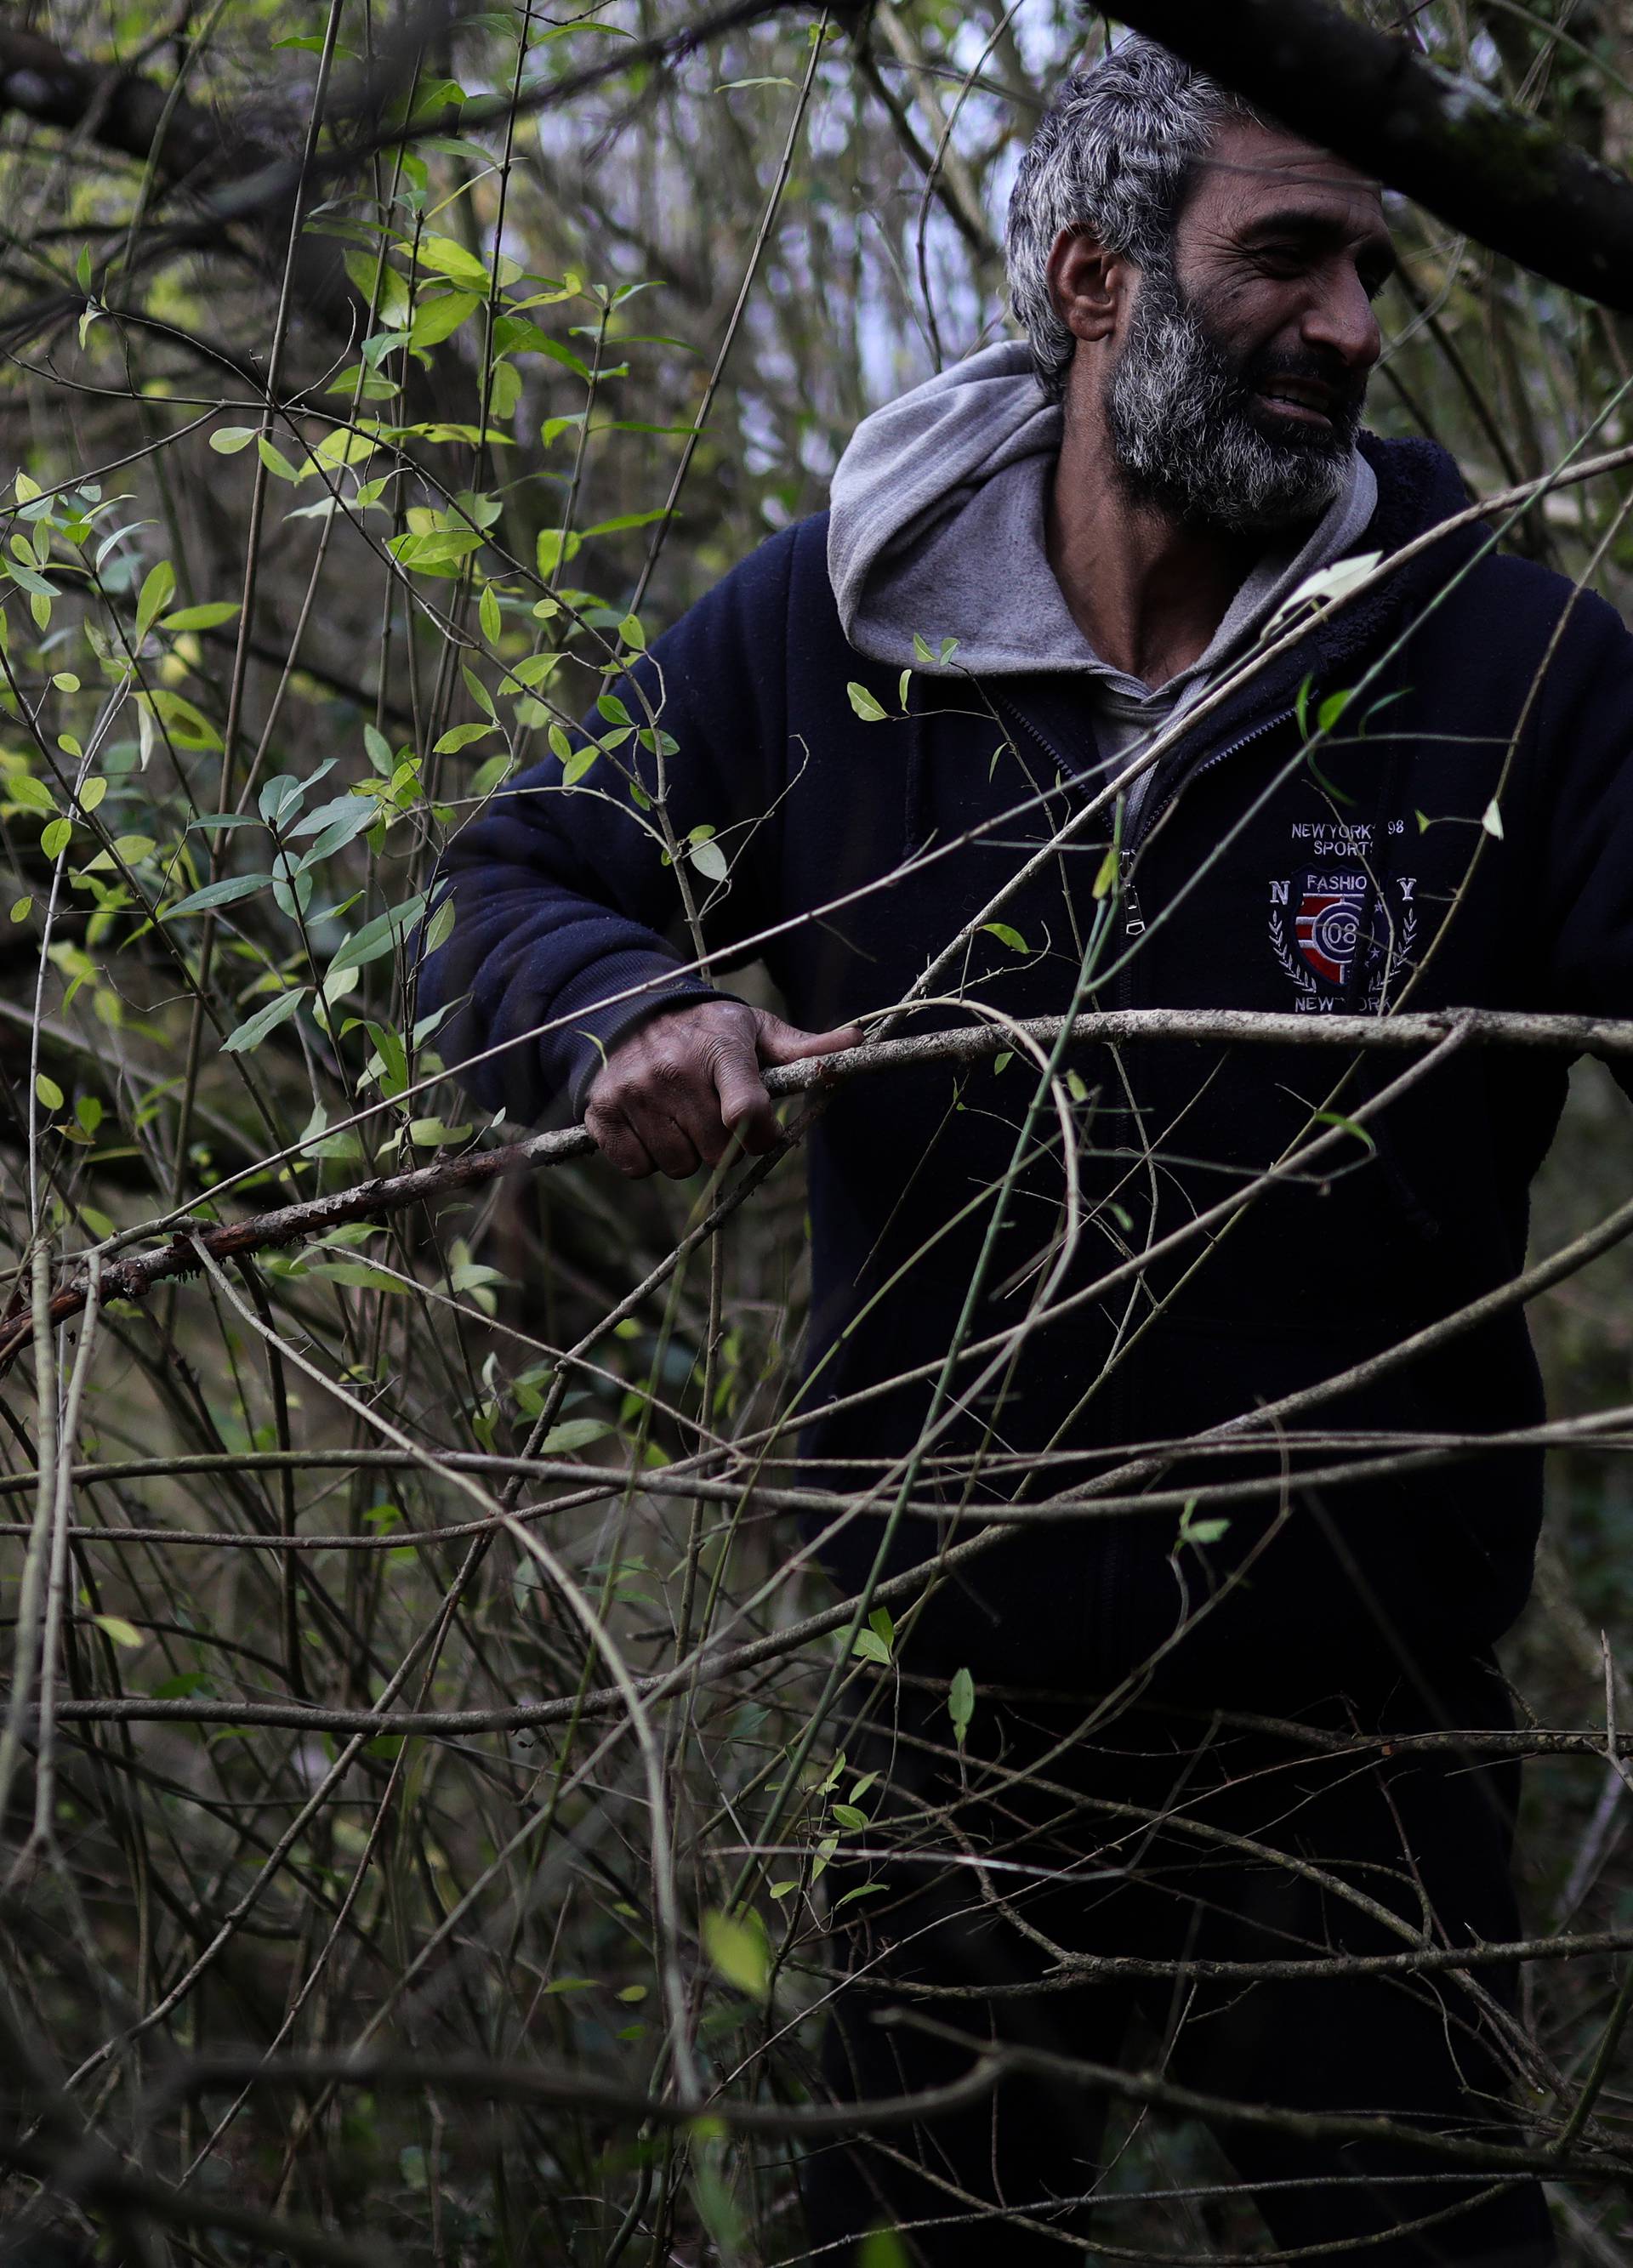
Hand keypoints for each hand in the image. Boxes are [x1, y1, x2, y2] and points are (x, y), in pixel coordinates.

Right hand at [584, 1000, 860, 1178]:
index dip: (763, 1136)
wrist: (625, 1013)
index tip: (765, 1131)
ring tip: (681, 1118)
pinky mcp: (602, 1113)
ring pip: (678, 1165)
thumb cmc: (706, 1029)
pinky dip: (647, 1159)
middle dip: (724, 1144)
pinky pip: (637, 1168)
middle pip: (717, 1150)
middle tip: (715, 1115)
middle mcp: (672, 1070)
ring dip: (686, 1154)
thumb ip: (804, 1047)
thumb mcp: (755, 1030)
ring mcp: (634, 1093)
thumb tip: (857, 1041)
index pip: (746, 1112)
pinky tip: (651, 1127)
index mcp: (719, 1048)